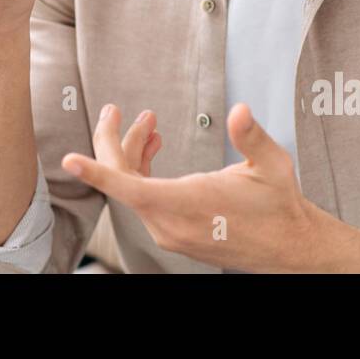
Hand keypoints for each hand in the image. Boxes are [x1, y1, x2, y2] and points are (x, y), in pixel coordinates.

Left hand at [62, 102, 320, 271]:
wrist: (289, 247)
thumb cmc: (279, 206)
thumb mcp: (271, 165)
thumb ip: (251, 136)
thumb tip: (240, 111)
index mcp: (188, 203)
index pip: (129, 187)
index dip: (97, 172)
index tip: (70, 160)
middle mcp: (171, 222)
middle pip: (124, 180)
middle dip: (115, 141)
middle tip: (116, 111)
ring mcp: (170, 231)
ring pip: (133, 188)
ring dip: (133, 154)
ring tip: (147, 126)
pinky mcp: (173, 233)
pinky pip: (144, 199)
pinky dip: (142, 172)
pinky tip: (154, 149)